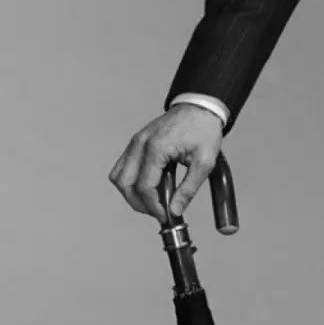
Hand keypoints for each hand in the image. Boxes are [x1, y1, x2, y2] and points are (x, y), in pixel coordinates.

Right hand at [108, 105, 224, 220]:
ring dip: (132, 194)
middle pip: (125, 184)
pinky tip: (151, 186)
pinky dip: (131, 181)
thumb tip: (175, 210)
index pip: (144, 187)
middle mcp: (140, 144)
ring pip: (119, 176)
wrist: (200, 108)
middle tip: (158, 212)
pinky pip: (123, 167)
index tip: (165, 216)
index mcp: (156, 148)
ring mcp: (135, 142)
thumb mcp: (204, 162)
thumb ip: (189, 189)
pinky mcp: (136, 143)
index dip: (153, 206)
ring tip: (154, 200)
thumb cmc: (203, 131)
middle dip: (139, 203)